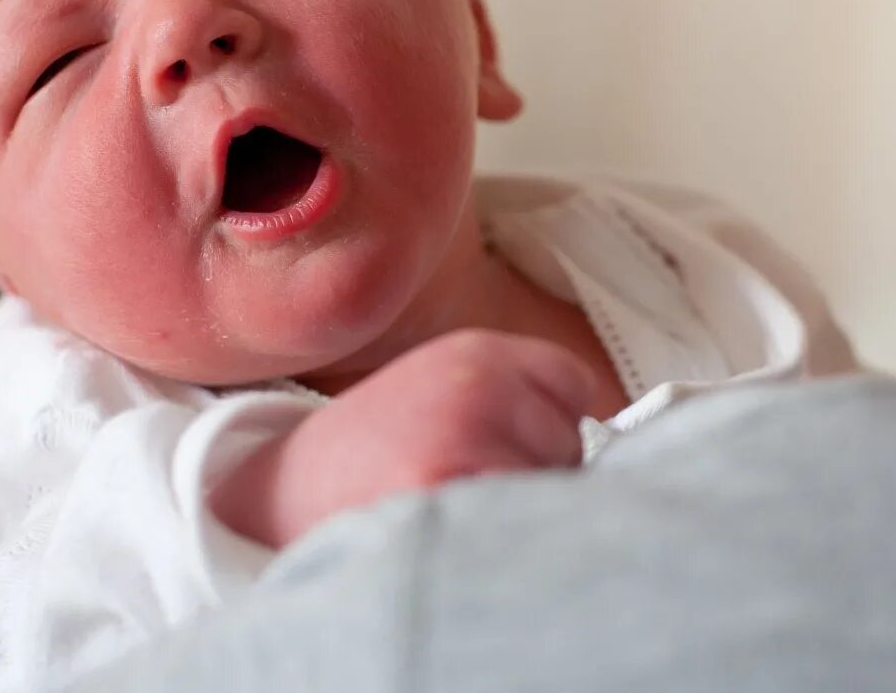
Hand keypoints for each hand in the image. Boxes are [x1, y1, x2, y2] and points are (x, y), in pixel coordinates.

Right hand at [210, 329, 599, 549]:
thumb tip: (619, 455)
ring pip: (551, 491)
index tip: (507, 451)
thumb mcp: (439, 392)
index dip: (551, 430)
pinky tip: (443, 530)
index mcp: (476, 353)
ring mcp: (465, 435)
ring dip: (519, 516)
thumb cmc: (370, 458)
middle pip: (571, 447)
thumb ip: (516, 401)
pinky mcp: (448, 490)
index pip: (577, 387)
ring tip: (448, 511)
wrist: (276, 493)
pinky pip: (519, 525)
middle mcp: (478, 383)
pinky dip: (497, 543)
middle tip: (460, 487)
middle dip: (536, 479)